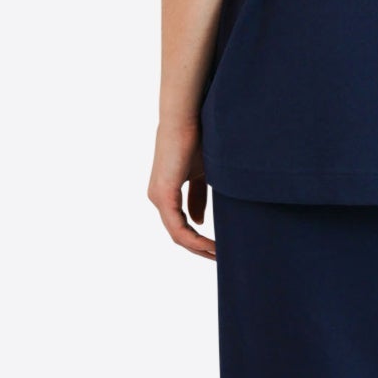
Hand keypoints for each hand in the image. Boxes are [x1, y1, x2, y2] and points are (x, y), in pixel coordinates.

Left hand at [147, 118, 214, 258]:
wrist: (187, 118)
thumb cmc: (197, 139)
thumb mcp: (201, 175)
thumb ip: (198, 198)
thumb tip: (197, 222)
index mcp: (166, 192)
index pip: (180, 225)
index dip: (198, 239)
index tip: (218, 248)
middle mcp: (158, 198)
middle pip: (177, 234)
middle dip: (199, 249)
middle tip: (219, 258)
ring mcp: (158, 198)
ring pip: (177, 235)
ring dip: (199, 248)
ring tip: (218, 255)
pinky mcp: (163, 195)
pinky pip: (177, 228)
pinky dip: (194, 240)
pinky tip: (211, 245)